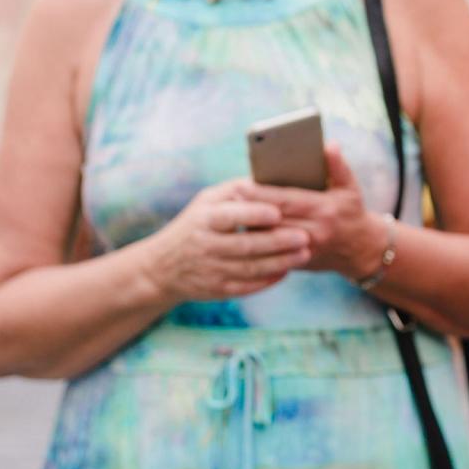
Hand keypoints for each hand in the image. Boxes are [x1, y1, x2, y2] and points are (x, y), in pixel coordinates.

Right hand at [141, 185, 311, 302]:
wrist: (163, 266)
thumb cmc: (197, 223)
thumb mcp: (207, 200)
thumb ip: (237, 190)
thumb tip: (272, 178)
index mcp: (205, 219)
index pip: (230, 216)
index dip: (253, 214)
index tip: (278, 212)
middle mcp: (206, 245)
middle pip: (245, 246)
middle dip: (277, 242)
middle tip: (304, 236)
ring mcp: (211, 270)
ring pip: (249, 269)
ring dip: (279, 262)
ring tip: (304, 254)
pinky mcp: (216, 290)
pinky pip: (246, 287)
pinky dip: (268, 281)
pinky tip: (287, 271)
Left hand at [242, 145, 381, 277]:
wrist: (361, 251)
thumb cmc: (352, 212)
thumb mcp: (350, 188)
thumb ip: (338, 166)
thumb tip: (330, 145)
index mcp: (324, 208)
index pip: (286, 200)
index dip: (261, 194)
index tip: (240, 185)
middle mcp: (314, 230)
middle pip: (272, 220)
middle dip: (248, 209)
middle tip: (226, 198)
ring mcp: (305, 249)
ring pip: (268, 238)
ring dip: (248, 226)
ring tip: (229, 213)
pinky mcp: (297, 262)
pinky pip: (271, 252)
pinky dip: (256, 242)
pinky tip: (242, 231)